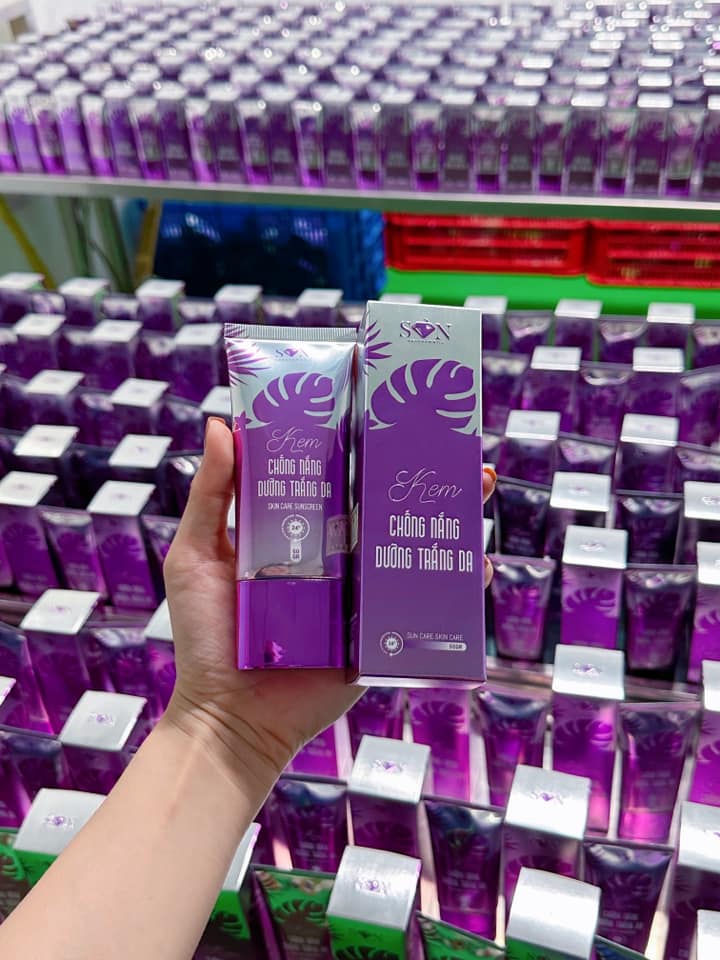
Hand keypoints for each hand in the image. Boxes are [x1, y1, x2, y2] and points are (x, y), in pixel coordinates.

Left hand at [163, 419, 496, 792]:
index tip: (385, 403)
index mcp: (294, 530)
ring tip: (478, 484)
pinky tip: (479, 563)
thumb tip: (220, 423)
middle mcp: (334, 556)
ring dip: (449, 516)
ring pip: (410, 545)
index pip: (333, 474)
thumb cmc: (205, 636)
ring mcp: (360, 594)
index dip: (360, 441)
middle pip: (382, 504)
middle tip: (451, 439)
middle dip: (420, 471)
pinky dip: (455, 584)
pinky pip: (421, 603)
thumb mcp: (197, 555)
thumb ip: (212, 494)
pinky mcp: (378, 633)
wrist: (229, 717)